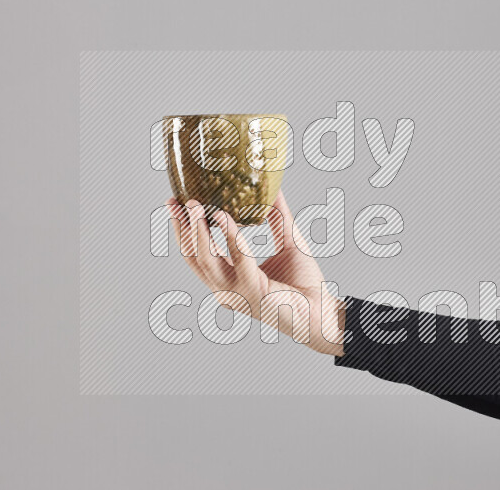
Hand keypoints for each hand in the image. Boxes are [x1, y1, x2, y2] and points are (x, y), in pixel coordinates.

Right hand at [166, 191, 344, 355]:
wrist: (324, 311)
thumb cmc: (305, 283)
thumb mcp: (287, 241)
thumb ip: (277, 217)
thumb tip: (273, 187)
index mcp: (228, 280)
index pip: (196, 255)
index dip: (183, 230)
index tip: (175, 204)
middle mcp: (226, 290)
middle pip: (193, 258)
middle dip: (182, 228)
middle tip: (177, 201)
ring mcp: (237, 294)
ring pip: (207, 260)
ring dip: (198, 231)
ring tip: (196, 204)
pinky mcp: (253, 292)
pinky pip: (238, 259)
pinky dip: (230, 237)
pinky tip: (225, 217)